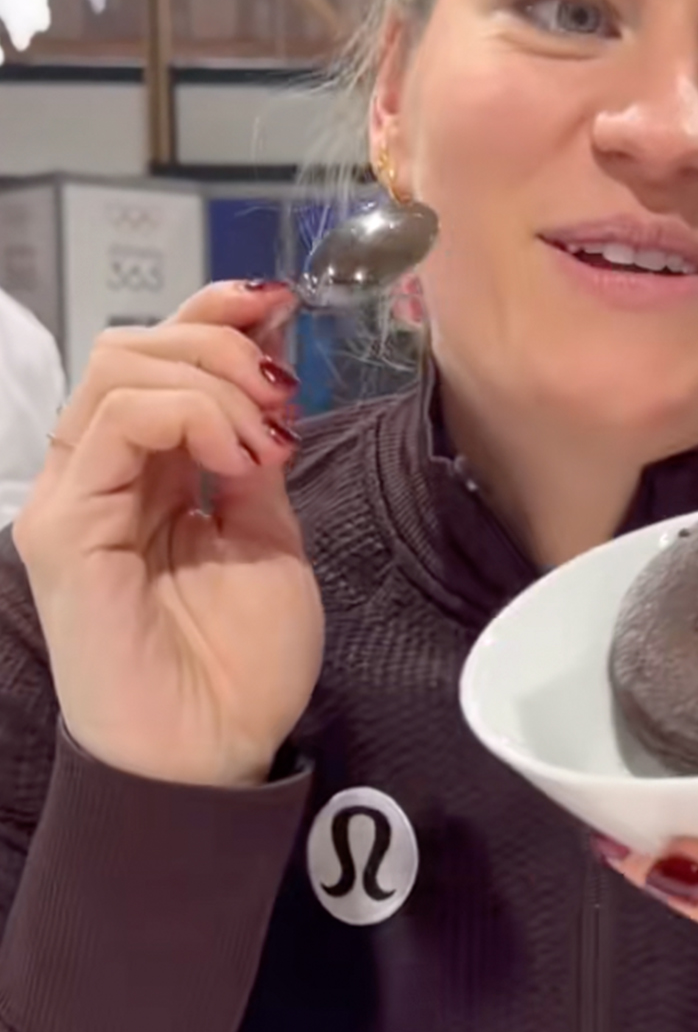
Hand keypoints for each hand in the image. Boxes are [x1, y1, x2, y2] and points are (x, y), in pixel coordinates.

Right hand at [12, 281, 318, 787]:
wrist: (215, 750)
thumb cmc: (240, 661)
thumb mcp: (269, 534)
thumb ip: (255, 459)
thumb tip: (270, 382)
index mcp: (147, 473)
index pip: (160, 360)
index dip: (215, 314)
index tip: (282, 302)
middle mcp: (98, 475)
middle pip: (133, 347)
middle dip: (219, 342)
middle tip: (282, 391)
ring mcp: (73, 497)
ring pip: (120, 369)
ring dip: (212, 380)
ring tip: (265, 437)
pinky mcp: (62, 527)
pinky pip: (113, 425)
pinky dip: (190, 414)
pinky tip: (239, 457)